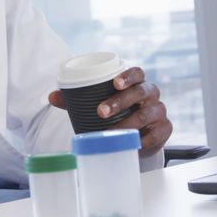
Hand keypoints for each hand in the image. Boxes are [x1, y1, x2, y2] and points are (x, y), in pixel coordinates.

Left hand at [49, 66, 172, 158]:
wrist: (138, 135)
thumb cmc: (118, 113)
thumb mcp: (99, 104)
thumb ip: (76, 99)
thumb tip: (52, 96)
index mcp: (137, 83)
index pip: (137, 73)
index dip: (128, 76)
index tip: (114, 83)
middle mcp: (151, 94)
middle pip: (141, 92)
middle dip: (121, 101)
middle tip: (101, 112)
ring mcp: (159, 112)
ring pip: (148, 114)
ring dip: (129, 123)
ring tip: (112, 132)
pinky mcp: (164, 130)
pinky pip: (157, 134)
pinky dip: (144, 140)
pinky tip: (133, 143)